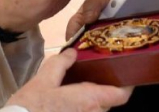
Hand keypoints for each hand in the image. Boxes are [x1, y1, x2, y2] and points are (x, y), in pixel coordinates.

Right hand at [6, 49, 131, 111]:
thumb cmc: (31, 106)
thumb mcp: (43, 79)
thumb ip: (61, 64)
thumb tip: (72, 53)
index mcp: (89, 100)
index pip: (121, 95)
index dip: (127, 85)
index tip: (127, 74)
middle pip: (108, 103)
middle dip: (104, 90)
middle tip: (96, 75)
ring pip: (97, 111)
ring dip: (91, 102)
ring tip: (79, 89)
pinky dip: (82, 109)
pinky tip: (68, 104)